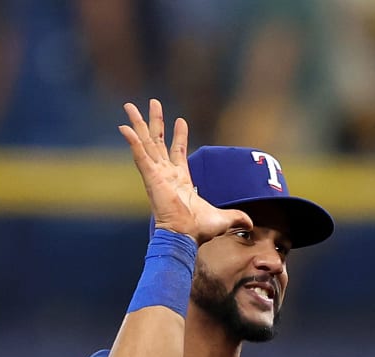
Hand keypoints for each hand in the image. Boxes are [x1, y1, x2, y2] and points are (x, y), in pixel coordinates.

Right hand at [117, 98, 252, 244]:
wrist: (184, 236)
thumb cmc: (198, 230)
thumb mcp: (223, 219)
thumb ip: (237, 218)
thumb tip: (251, 224)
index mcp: (179, 179)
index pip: (178, 152)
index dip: (179, 135)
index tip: (181, 120)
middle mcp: (165, 173)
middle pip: (157, 141)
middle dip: (155, 121)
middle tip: (153, 103)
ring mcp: (156, 174)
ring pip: (145, 142)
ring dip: (138, 123)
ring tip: (130, 106)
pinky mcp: (150, 177)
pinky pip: (139, 155)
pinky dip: (132, 141)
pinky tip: (124, 127)